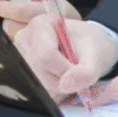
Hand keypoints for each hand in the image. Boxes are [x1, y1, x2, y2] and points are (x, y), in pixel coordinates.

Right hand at [0, 3, 117, 102]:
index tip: (80, 67)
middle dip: (63, 80)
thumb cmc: (91, 45)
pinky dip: (54, 91)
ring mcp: (21, 56)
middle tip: (76, 69)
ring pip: (39, 85)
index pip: (46, 55)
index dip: (65, 68)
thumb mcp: (96, 55)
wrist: (89, 47)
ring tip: (69, 72)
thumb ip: (86, 72)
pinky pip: (38, 91)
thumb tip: (65, 84)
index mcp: (41, 25)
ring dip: (59, 86)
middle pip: (41, 73)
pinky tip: (61, 77)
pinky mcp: (22, 71)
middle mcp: (25, 39)